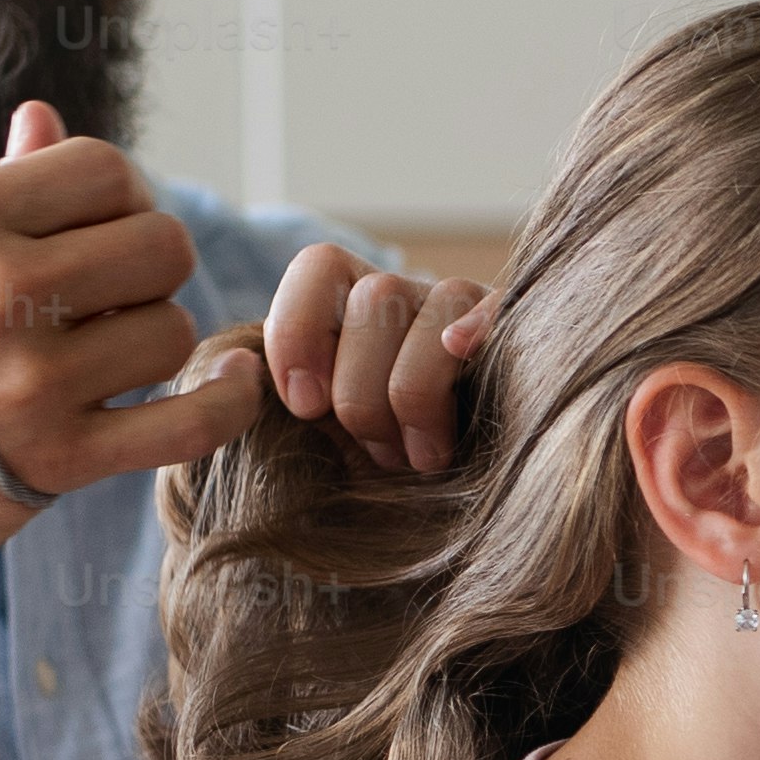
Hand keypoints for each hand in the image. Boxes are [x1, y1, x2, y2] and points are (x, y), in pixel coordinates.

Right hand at [0, 97, 263, 615]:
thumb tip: (48, 119)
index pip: (101, 169)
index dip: (117, 195)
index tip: (96, 230)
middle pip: (160, 243)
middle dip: (150, 263)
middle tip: (113, 295)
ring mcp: (30, 385)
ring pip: (173, 330)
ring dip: (156, 339)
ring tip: (107, 355)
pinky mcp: (55, 466)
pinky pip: (189, 424)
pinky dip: (226, 403)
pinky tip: (232, 383)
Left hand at [256, 239, 499, 476]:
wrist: (459, 493)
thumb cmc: (381, 468)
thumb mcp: (326, 434)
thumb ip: (287, 398)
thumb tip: (241, 374)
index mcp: (353, 304)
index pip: (320, 266)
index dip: (302, 330)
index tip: (305, 406)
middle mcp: (410, 296)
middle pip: (374, 299)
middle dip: (364, 391)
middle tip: (378, 451)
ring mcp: (466, 313)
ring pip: (430, 318)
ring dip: (415, 398)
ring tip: (421, 458)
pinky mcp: (518, 337)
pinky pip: (493, 317)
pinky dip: (476, 334)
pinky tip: (467, 365)